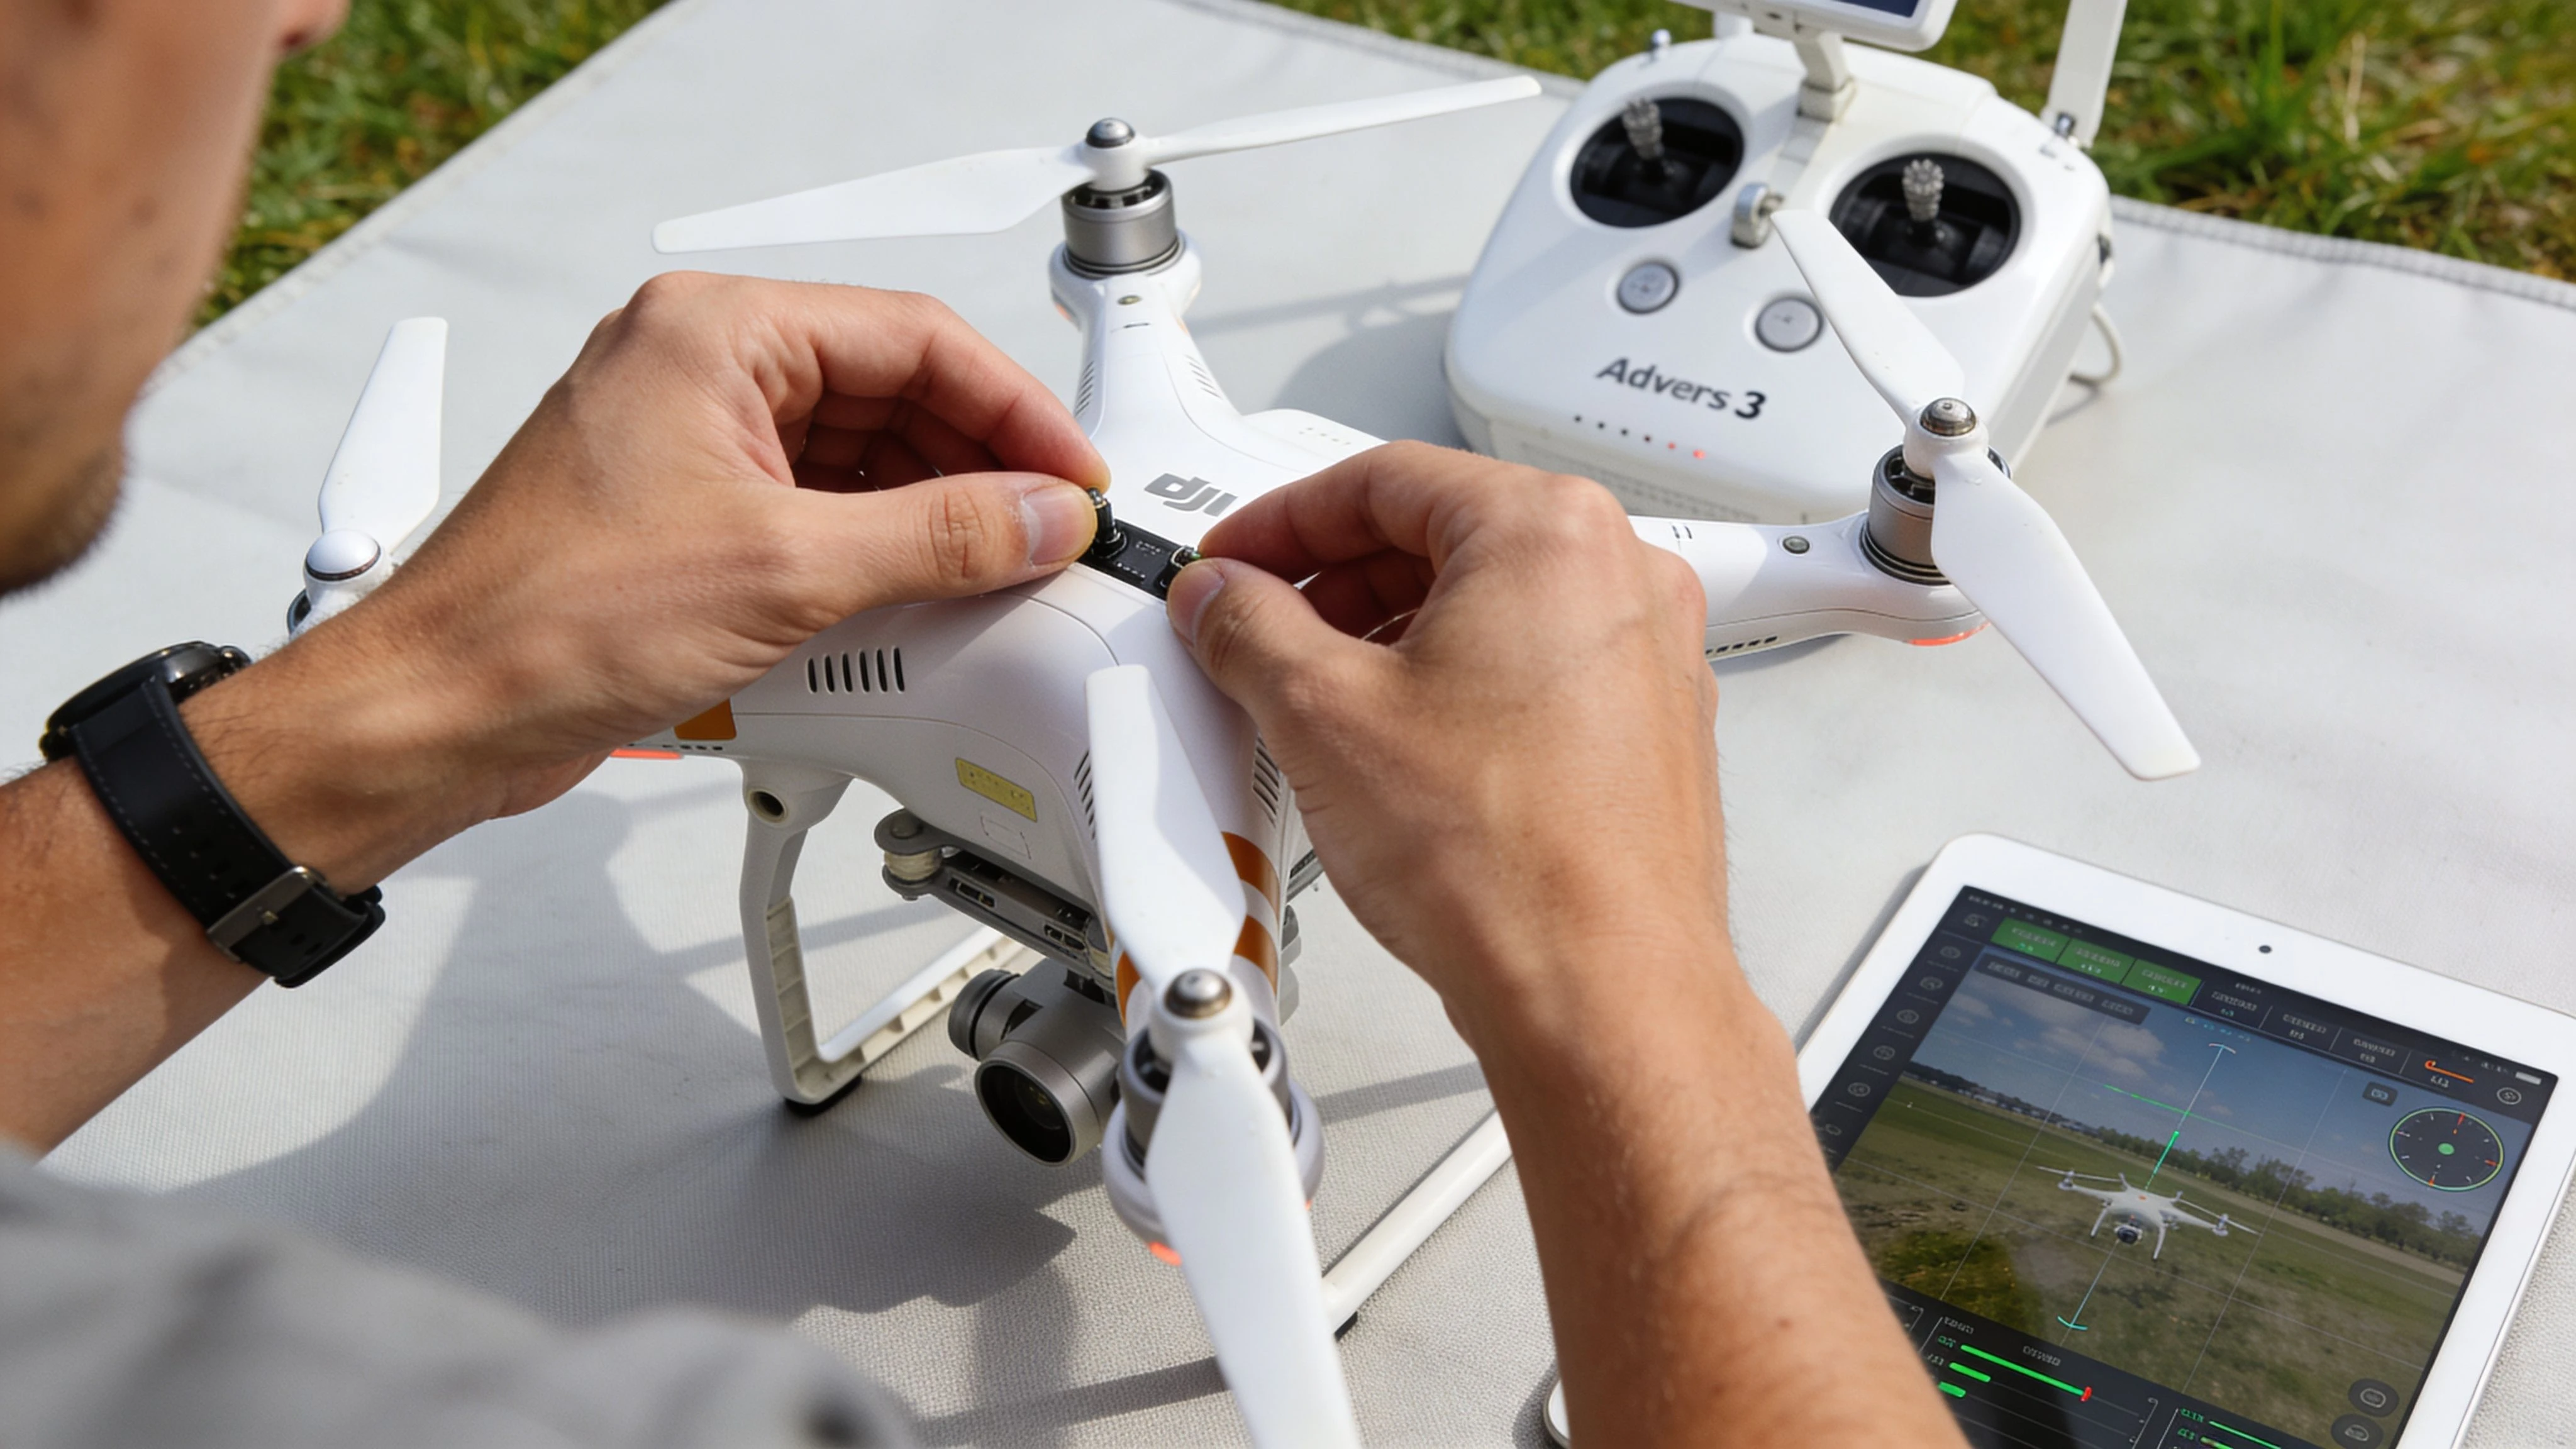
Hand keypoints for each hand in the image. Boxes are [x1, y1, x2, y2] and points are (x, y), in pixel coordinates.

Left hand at [190, 274, 1105, 888]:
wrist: (437, 713)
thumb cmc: (547, 621)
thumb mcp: (787, 571)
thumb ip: (937, 536)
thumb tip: (1036, 517)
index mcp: (713, 334)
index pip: (914, 339)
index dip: (1013, 410)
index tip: (1072, 475)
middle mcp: (699, 372)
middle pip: (891, 392)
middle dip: (978, 464)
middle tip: (1047, 528)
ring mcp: (691, 445)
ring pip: (857, 456)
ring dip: (931, 514)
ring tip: (995, 570)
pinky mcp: (687, 518)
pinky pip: (815, 512)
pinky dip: (876, 553)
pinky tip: (920, 599)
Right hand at [1160, 441, 1720, 1045]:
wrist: (1602, 994)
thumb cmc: (1508, 863)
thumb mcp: (1322, 715)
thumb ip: (1249, 629)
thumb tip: (1221, 599)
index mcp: (1551, 533)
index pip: (1385, 478)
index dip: (1281, 520)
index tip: (1234, 559)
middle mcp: (1622, 576)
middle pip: (1444, 534)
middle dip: (1336, 580)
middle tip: (1260, 623)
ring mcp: (1650, 655)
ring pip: (1493, 605)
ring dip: (1393, 634)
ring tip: (1316, 694)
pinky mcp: (1652, 730)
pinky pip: (1537, 669)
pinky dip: (1458, 685)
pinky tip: (1398, 746)